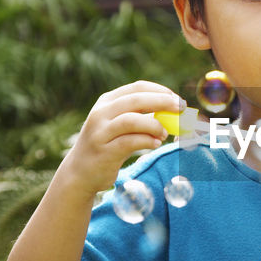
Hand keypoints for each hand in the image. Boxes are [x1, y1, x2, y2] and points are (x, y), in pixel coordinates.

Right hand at [61, 80, 182, 193]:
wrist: (80, 173)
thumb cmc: (107, 146)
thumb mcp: (119, 125)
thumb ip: (140, 116)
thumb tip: (172, 112)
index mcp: (107, 101)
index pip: (137, 88)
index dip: (160, 91)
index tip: (177, 100)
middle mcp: (101, 112)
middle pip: (136, 100)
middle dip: (162, 102)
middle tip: (180, 109)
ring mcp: (100, 131)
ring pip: (132, 120)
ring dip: (154, 124)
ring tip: (164, 134)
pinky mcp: (104, 151)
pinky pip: (129, 142)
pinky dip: (147, 141)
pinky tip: (156, 144)